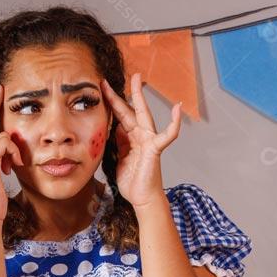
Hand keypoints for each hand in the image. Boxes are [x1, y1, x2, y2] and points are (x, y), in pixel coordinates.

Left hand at [100, 71, 181, 207]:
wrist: (141, 197)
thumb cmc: (131, 179)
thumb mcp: (117, 157)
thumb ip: (116, 141)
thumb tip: (112, 127)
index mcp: (129, 137)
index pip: (118, 116)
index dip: (109, 103)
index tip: (99, 89)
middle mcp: (140, 135)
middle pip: (128, 110)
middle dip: (118, 95)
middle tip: (107, 79)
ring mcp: (148, 140)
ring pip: (144, 115)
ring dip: (140, 97)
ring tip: (137, 81)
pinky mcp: (155, 148)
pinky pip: (168, 134)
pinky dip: (174, 122)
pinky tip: (178, 108)